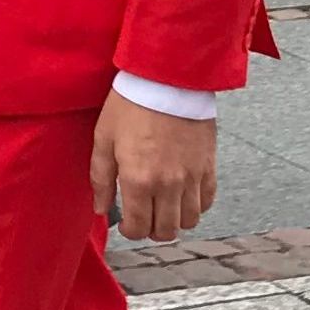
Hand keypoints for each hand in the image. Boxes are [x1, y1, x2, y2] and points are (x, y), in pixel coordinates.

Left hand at [91, 97, 217, 241]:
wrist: (167, 77)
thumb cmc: (131, 104)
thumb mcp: (103, 139)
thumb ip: (101, 179)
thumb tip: (100, 209)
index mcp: (138, 179)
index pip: (138, 228)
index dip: (130, 232)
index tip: (126, 224)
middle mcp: (168, 184)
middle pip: (166, 231)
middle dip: (151, 230)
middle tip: (143, 218)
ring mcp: (191, 176)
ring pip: (189, 221)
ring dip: (175, 220)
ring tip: (163, 208)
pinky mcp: (208, 165)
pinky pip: (207, 201)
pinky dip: (196, 206)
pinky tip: (183, 195)